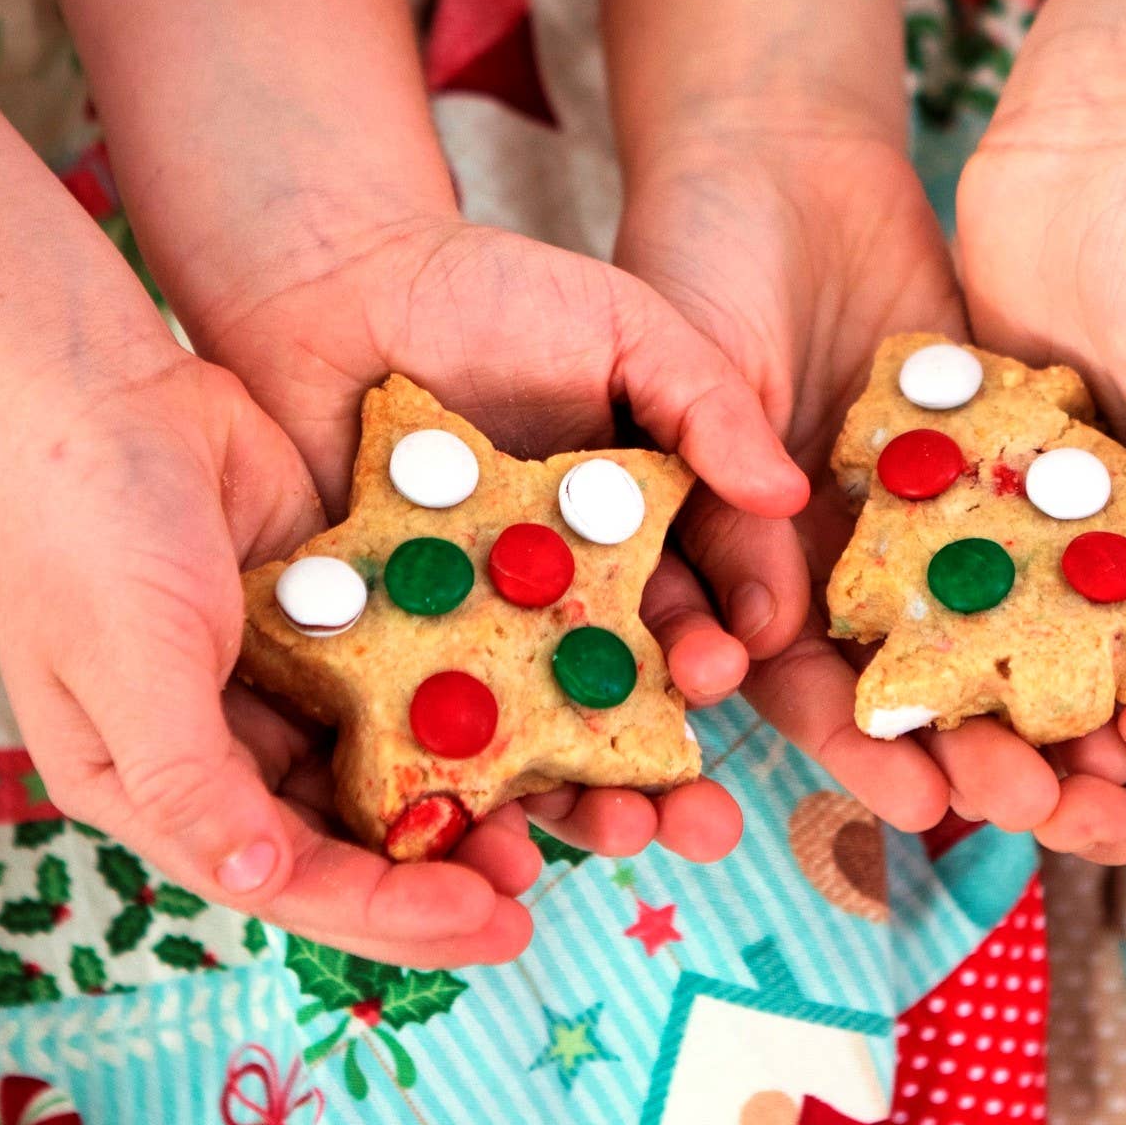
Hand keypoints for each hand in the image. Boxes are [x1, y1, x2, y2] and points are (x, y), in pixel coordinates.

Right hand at [0, 345, 540, 968]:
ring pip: (389, 752)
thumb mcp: (125, 660)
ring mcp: (286, 671)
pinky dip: (463, 684)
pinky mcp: (334, 603)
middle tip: (536, 890)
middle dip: (438, 865)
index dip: (385, 912)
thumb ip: (190, 773)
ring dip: (465, 784)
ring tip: (554, 811)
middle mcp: (226, 742)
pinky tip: (538, 700)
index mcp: (157, 783)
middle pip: (347, 831)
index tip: (486, 926)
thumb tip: (260, 874)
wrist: (102, 383)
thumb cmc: (81, 528)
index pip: (284, 876)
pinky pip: (408, 661)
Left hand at [189, 208, 809, 864]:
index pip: (715, 587)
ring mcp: (487, 625)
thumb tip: (792, 494)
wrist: (333, 285)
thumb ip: (710, 399)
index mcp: (644, 518)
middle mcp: (574, 586)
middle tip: (709, 814)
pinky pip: (438, 737)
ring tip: (622, 840)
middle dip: (681, 756)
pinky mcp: (397, 651)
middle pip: (644, 688)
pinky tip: (490, 829)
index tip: (749, 654)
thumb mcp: (624, 324)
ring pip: (551, 733)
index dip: (742, 627)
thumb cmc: (489, 293)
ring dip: (594, 799)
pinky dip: (467, 792)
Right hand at [619, 111, 1125, 839]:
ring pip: (976, 623)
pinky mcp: (978, 448)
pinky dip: (1074, 583)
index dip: (852, 751)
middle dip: (957, 748)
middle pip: (897, 679)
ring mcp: (912, 504)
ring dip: (1027, 692)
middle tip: (1026, 799)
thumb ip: (721, 493)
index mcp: (742, 555)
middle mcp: (829, 551)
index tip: (919, 805)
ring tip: (1099, 752)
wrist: (780, 152)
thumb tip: (764, 634)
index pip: (793, 682)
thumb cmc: (699, 259)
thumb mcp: (698, 376)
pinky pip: (1026, 527)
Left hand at [954, 78, 1125, 863]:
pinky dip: (926, 659)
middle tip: (1027, 796)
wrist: (1100, 170)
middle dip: (1085, 793)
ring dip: (995, 748)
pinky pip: (946, 612)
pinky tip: (889, 679)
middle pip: (1124, 741)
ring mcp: (1053, 558)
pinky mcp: (968, 514)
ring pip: (1023, 698)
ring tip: (951, 755)